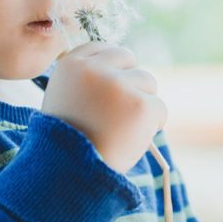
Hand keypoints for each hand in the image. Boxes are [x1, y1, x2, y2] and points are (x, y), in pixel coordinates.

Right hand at [41, 41, 166, 172]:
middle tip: (120, 111)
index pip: (102, 48)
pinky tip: (132, 140)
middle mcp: (95, 69)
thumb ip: (84, 79)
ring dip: (142, 104)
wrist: (71, 173)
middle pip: (128, 59)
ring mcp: (119, 85)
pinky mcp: (141, 105)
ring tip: (121, 129)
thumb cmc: (67, 142)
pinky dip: (152, 125)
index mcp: (71, 65)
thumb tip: (116, 65)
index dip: (111, 68)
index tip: (109, 89)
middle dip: (129, 81)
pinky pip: (159, 108)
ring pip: (148, 82)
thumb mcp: (63, 99)